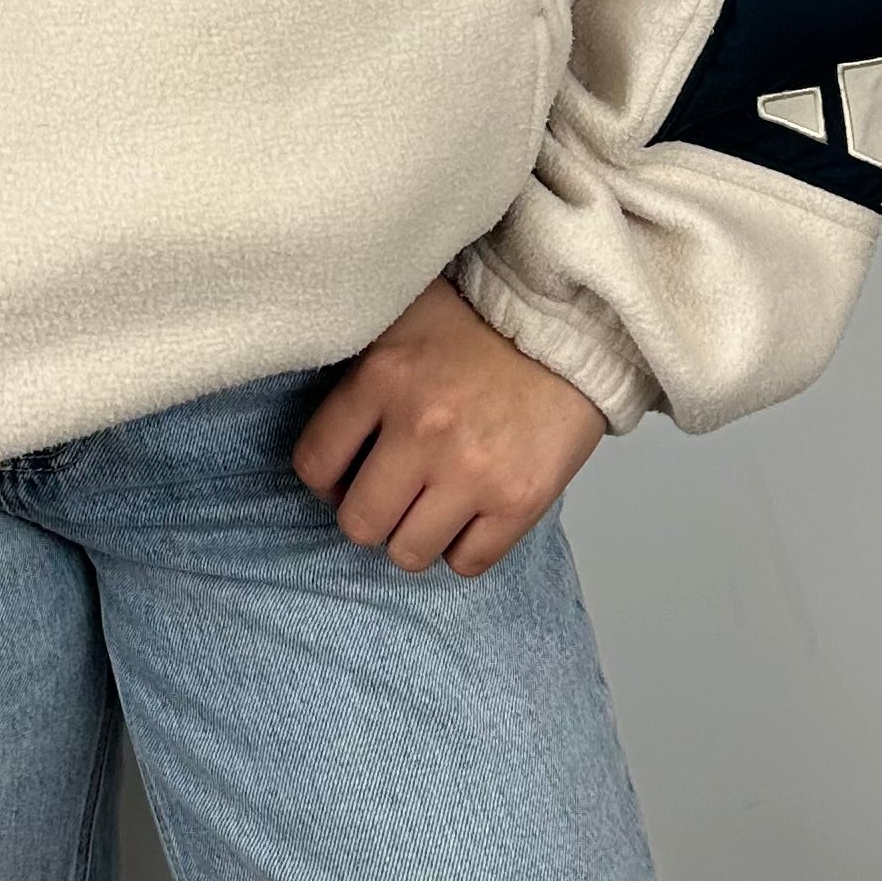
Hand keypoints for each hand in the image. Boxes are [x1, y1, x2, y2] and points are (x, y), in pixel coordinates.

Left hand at [293, 272, 608, 576]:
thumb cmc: (479, 317)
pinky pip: (467, 563)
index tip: (344, 473)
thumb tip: (328, 428)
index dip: (325, 478)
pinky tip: (470, 512)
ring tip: (431, 505)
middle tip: (390, 494)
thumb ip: (359, 370)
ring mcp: (472, 472)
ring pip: (408, 553)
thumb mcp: (400, 317)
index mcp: (382, 377)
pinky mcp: (520, 501)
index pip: (314, 463)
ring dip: (414, 535)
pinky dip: (463, 546)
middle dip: (369, 513)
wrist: (567, 320)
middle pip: (359, 523)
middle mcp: (421, 431)